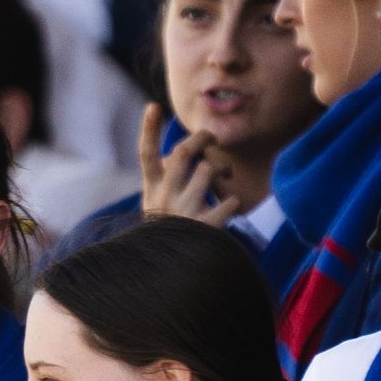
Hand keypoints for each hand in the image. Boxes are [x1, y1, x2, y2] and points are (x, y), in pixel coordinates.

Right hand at [138, 104, 241, 226]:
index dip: (148, 130)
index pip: (146, 156)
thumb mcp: (157, 207)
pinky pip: (230, 201)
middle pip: (184, 152)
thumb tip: (178, 150)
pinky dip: (234, 202)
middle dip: (201, 138)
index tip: (153, 106)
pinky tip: (230, 208)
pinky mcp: (206, 229)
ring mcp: (185, 213)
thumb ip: (165, 181)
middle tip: (210, 137)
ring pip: (208, 170)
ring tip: (226, 175)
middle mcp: (165, 199)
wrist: (171, 274)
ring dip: (222, 169)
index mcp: (152, 192)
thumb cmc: (168, 234)